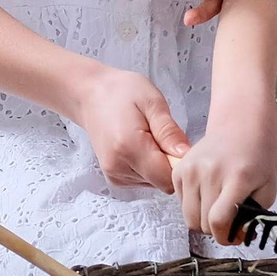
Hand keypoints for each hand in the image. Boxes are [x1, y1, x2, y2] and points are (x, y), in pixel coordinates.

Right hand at [70, 64, 191, 191]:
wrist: (90, 95)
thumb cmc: (122, 92)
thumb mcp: (152, 102)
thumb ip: (169, 131)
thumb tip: (186, 155)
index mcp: (129, 147)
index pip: (167, 178)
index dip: (179, 164)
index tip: (177, 143)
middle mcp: (118, 167)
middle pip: (161, 182)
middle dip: (169, 163)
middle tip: (160, 135)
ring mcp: (114, 175)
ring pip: (153, 183)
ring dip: (158, 164)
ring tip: (148, 138)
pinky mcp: (114, 177)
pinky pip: (143, 180)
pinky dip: (148, 167)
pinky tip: (140, 146)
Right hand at [174, 108, 276, 244]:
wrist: (241, 124)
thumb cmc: (258, 154)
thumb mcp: (269, 186)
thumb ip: (255, 215)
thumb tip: (237, 235)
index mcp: (236, 177)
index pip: (218, 221)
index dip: (224, 237)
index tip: (232, 238)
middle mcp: (211, 172)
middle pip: (202, 222)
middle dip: (217, 230)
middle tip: (229, 222)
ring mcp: (192, 169)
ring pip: (189, 217)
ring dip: (203, 220)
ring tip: (218, 208)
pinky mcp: (180, 168)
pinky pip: (181, 202)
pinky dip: (193, 206)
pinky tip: (208, 194)